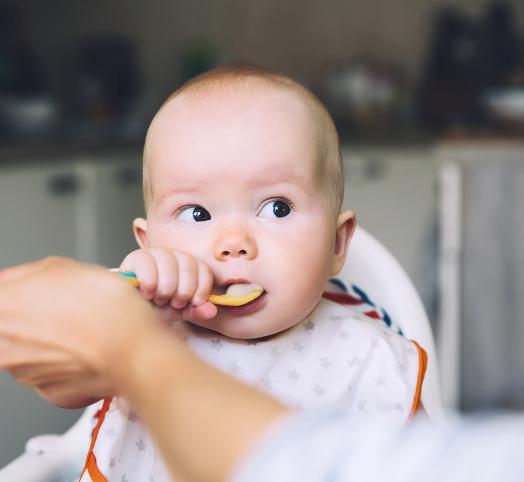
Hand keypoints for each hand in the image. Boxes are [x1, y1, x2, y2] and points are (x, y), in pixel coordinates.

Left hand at [0, 257, 165, 407]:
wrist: (133, 346)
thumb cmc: (103, 307)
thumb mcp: (60, 266)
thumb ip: (24, 275)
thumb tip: (15, 281)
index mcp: (1, 312)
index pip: (1, 296)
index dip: (21, 292)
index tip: (33, 293)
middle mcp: (4, 349)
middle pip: (11, 327)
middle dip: (34, 317)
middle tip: (65, 307)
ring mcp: (27, 375)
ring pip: (35, 351)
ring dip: (53, 340)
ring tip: (84, 327)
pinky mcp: (52, 393)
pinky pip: (56, 372)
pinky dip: (70, 361)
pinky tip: (88, 347)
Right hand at [120, 248, 217, 321]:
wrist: (132, 308)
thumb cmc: (158, 306)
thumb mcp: (180, 310)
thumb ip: (196, 310)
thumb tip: (211, 310)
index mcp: (189, 264)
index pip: (204, 269)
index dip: (202, 289)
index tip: (194, 303)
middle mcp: (175, 254)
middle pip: (188, 268)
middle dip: (182, 292)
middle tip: (173, 302)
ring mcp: (155, 253)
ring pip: (169, 267)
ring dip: (165, 290)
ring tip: (158, 299)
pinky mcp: (136, 257)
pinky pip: (148, 267)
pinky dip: (150, 285)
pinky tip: (147, 294)